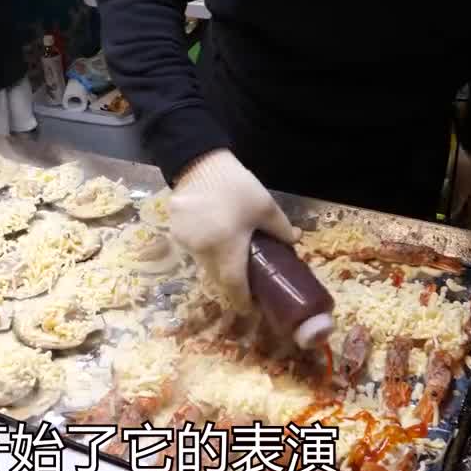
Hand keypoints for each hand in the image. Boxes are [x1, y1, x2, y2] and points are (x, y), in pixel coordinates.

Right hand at [170, 149, 299, 305]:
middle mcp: (203, 250)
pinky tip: (213, 235)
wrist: (198, 162)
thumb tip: (295, 241)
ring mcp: (186, 242)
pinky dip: (205, 248)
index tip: (250, 308)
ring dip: (217, 264)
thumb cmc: (235, 186)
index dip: (242, 300)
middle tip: (245, 281)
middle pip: (217, 277)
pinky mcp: (175, 232)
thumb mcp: (265, 205)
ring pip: (204, 263)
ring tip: (230, 254)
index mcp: (227, 247)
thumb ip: (281, 228)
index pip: (234, 285)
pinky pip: (193, 248)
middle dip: (230, 283)